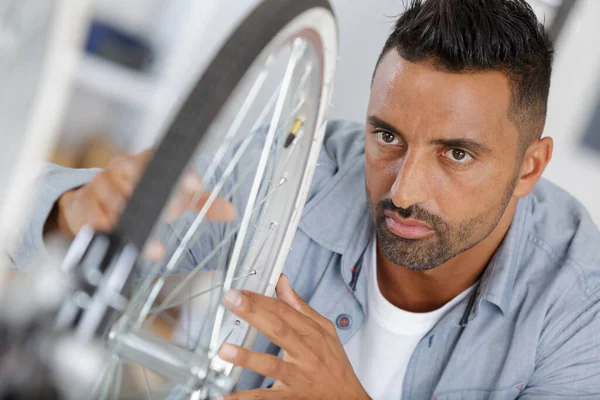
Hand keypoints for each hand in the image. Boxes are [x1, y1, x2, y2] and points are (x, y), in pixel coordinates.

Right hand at [49, 150, 236, 238]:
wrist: (94, 202)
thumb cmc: (141, 196)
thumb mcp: (176, 197)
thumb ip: (203, 203)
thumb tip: (232, 212)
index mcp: (146, 161)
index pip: (163, 160)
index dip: (180, 173)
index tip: (195, 187)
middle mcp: (121, 167)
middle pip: (133, 173)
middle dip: (152, 196)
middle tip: (170, 216)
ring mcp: (100, 184)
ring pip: (114, 198)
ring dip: (132, 221)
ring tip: (152, 245)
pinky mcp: (82, 203)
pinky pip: (91, 214)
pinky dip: (104, 228)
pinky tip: (116, 238)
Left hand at [218, 275, 369, 399]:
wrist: (348, 399)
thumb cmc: (334, 363)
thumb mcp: (324, 330)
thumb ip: (299, 306)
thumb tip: (281, 281)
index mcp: (311, 333)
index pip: (283, 310)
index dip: (260, 299)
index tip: (239, 291)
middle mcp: (305, 352)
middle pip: (278, 329)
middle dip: (253, 313)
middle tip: (230, 300)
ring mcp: (298, 376)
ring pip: (272, 365)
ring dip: (248, 357)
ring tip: (224, 350)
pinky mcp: (292, 397)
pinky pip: (267, 398)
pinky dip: (246, 398)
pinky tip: (226, 395)